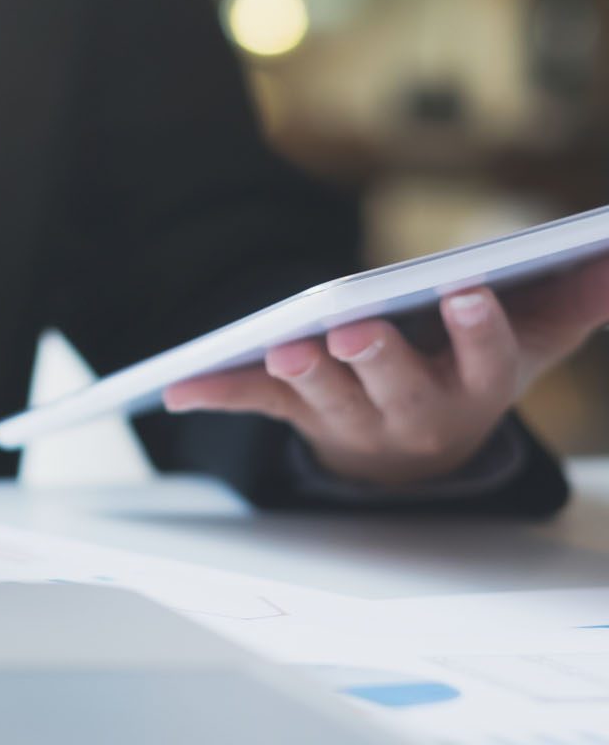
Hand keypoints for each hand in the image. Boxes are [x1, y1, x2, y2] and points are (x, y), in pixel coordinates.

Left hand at [162, 255, 608, 487]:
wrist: (416, 453)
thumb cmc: (470, 374)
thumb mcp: (530, 342)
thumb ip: (572, 300)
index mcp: (471, 388)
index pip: (485, 362)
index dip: (478, 331)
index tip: (468, 291)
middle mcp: (411, 413)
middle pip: (395, 388)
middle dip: (376, 359)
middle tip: (354, 331)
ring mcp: (349, 417)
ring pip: (325, 399)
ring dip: (303, 374)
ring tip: (284, 349)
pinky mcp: (298, 413)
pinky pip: (257, 404)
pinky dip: (219, 393)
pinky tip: (175, 388)